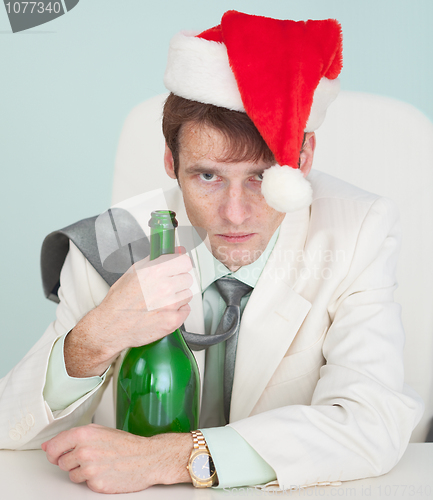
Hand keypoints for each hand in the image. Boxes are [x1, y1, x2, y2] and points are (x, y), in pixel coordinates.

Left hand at [41, 424, 192, 493]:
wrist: (146, 458)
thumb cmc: (126, 444)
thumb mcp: (100, 432)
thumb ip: (72, 437)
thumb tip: (48, 446)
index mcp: (84, 434)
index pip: (54, 446)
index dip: (54, 451)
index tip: (57, 453)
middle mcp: (84, 450)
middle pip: (61, 462)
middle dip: (72, 461)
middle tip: (91, 456)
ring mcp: (89, 468)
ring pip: (71, 474)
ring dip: (82, 471)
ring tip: (100, 463)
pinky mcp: (95, 484)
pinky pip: (84, 484)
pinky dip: (93, 479)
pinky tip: (105, 471)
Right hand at [64, 247, 193, 376]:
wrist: (112, 326)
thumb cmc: (120, 300)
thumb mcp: (134, 271)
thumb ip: (158, 258)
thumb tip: (176, 250)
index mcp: (155, 272)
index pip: (185, 261)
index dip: (180, 265)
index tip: (177, 269)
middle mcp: (164, 287)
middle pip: (188, 278)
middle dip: (178, 281)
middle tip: (165, 287)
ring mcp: (170, 305)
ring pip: (187, 294)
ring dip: (178, 297)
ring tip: (162, 301)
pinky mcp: (173, 321)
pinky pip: (186, 310)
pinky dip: (178, 311)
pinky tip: (164, 311)